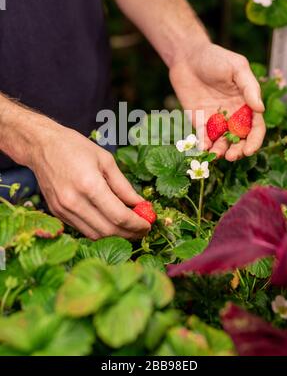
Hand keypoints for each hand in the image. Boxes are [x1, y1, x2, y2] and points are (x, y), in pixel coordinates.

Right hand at [30, 124, 150, 239]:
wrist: (41, 146)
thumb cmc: (76, 147)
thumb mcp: (106, 160)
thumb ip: (124, 186)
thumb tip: (141, 204)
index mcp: (90, 185)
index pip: (119, 216)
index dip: (137, 224)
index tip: (149, 224)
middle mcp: (74, 202)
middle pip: (109, 230)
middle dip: (130, 234)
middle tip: (143, 230)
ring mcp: (63, 210)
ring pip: (95, 235)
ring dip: (116, 236)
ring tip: (130, 229)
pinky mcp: (57, 213)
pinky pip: (83, 230)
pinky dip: (100, 231)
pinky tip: (110, 224)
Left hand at [169, 42, 265, 160]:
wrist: (187, 57)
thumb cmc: (216, 58)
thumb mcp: (237, 67)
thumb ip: (249, 87)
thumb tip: (260, 108)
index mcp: (246, 104)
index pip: (255, 128)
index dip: (254, 141)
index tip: (249, 150)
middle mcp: (233, 115)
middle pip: (239, 140)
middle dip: (237, 151)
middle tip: (231, 157)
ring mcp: (216, 120)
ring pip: (221, 142)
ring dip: (220, 151)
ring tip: (216, 155)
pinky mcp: (199, 121)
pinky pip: (203, 137)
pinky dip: (204, 145)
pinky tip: (203, 148)